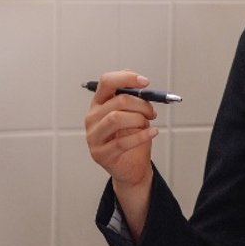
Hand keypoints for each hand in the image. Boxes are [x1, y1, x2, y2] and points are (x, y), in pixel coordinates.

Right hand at [84, 70, 158, 189]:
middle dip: (141, 104)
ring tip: (148, 124)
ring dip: (139, 119)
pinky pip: (122, 142)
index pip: (106, 82)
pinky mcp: (100, 154)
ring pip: (116, 118)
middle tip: (152, 112)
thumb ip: (132, 97)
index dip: (126, 78)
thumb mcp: (132, 114)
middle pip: (117, 101)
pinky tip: (152, 133)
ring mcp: (93, 136)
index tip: (145, 82)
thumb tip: (138, 81)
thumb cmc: (132, 137)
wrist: (131, 167)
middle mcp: (92, 118)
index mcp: (98, 104)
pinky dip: (142, 136)